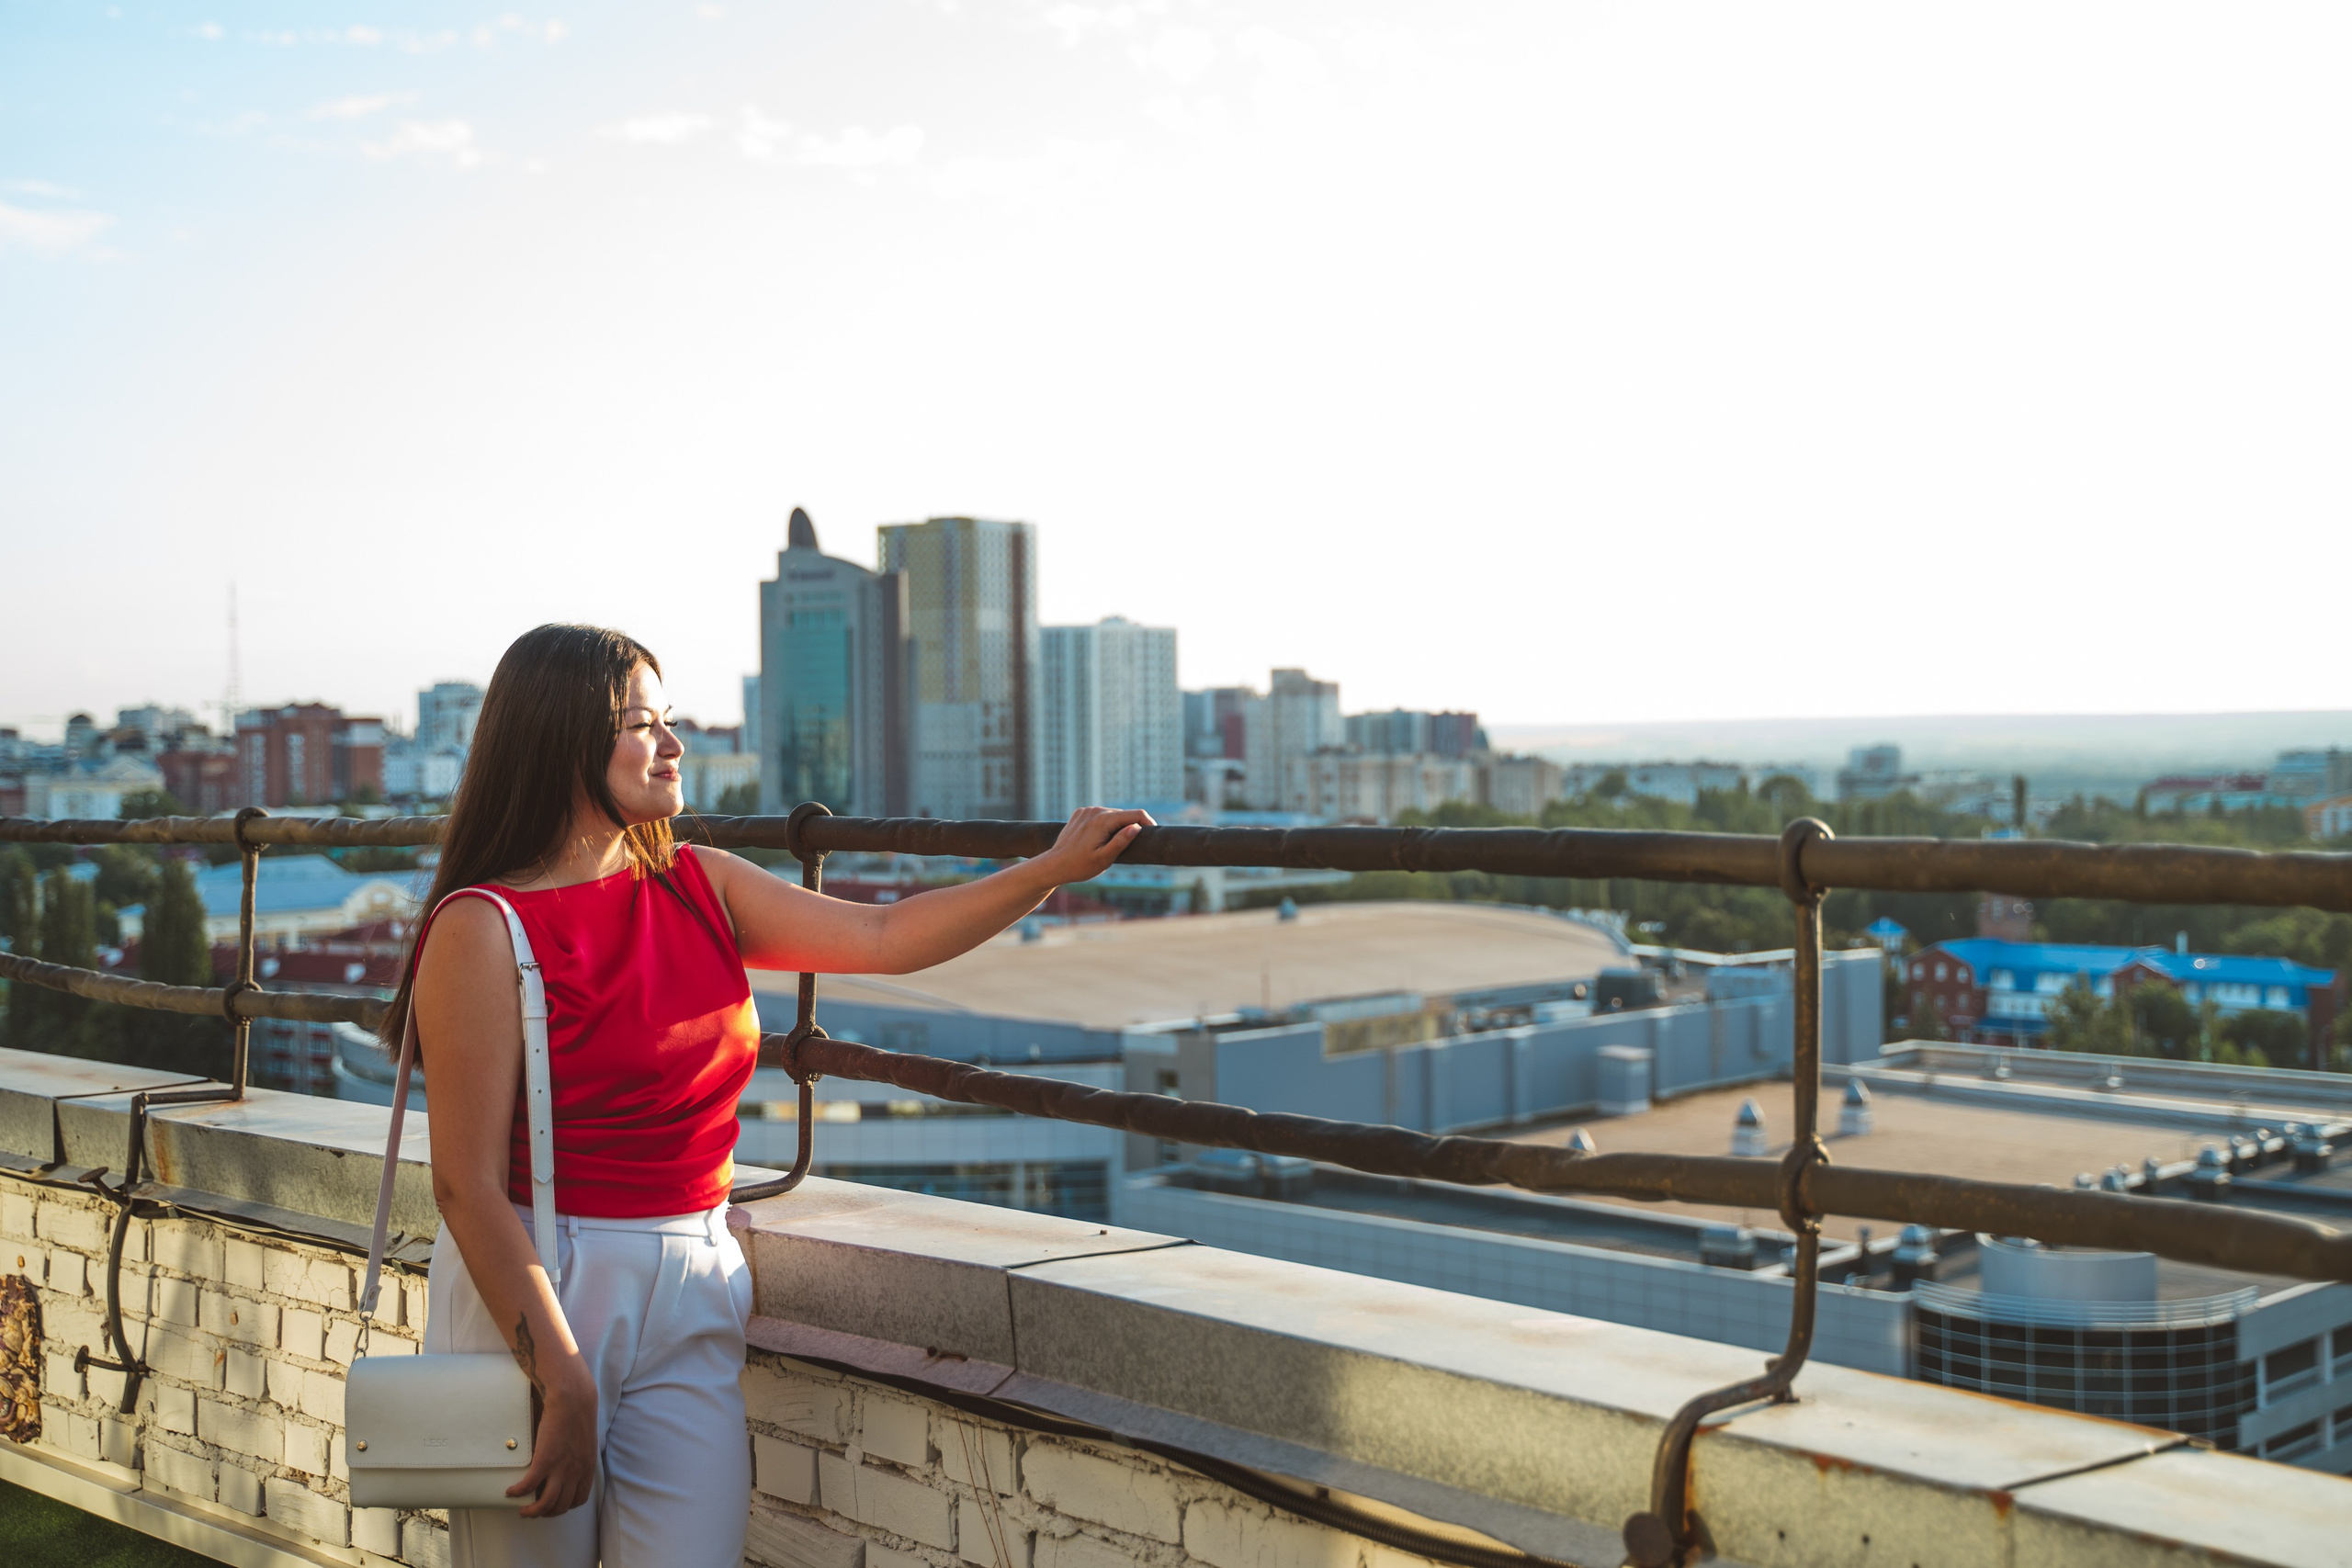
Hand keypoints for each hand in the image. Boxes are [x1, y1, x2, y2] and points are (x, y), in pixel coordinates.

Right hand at [511, 1359, 597, 1516]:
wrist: (573, 1398)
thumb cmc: (579, 1413)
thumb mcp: (585, 1440)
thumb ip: (577, 1455)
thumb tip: (566, 1460)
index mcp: (587, 1467)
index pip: (579, 1499)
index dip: (565, 1506)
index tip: (554, 1505)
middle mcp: (576, 1472)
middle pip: (562, 1506)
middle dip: (547, 1513)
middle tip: (535, 1510)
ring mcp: (561, 1468)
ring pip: (546, 1504)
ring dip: (532, 1512)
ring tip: (522, 1511)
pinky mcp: (545, 1461)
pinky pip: (529, 1486)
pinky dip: (518, 1493)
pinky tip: (510, 1492)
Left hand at [1030, 807, 1151, 887]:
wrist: (1054, 865)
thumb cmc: (1080, 866)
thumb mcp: (1104, 858)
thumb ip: (1121, 841)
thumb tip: (1136, 827)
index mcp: (1102, 821)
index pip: (1134, 814)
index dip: (1148, 822)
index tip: (1155, 833)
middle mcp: (1094, 811)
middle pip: (1123, 815)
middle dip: (1132, 826)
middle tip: (1136, 846)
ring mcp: (1086, 811)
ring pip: (1111, 815)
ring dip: (1117, 826)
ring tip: (1112, 845)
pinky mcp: (1080, 814)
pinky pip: (1099, 816)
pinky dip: (1104, 825)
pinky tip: (1098, 839)